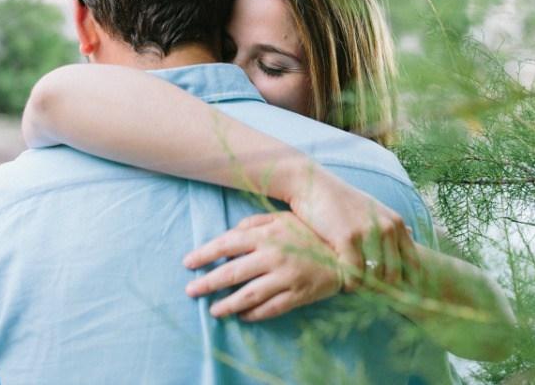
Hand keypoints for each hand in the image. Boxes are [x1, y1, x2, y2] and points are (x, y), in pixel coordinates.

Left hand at [183, 212, 341, 320]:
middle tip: (191, 291)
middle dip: (207, 283)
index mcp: (267, 234)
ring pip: (248, 295)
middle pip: (232, 273)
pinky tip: (241, 316)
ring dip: (226, 304)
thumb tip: (232, 232)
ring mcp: (286, 278)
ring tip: (212, 310)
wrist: (346, 251)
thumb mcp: (283, 218)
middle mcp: (273, 256)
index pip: (226, 244)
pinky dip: (253, 314)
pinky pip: (270, 308)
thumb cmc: (310, 232)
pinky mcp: (298, 295)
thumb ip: (255, 222)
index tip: (188, 264)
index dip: (204, 254)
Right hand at [287, 170, 410, 290]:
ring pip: (374, 278)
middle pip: (393, 275)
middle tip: (364, 291)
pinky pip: (354, 274)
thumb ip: (390, 224)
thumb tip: (412, 232)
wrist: (311, 185)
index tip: (389, 291)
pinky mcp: (348, 238)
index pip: (412, 264)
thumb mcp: (372, 208)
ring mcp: (368, 232)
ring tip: (351, 285)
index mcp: (395, 223)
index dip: (404, 282)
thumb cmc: (340, 200)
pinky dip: (348, 283)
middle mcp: (387, 227)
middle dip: (380, 289)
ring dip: (362, 287)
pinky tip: (340, 280)